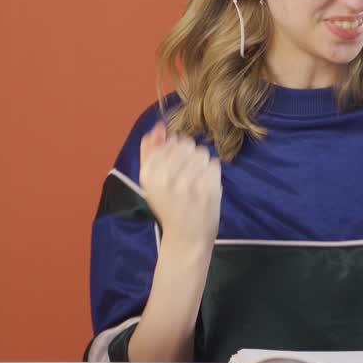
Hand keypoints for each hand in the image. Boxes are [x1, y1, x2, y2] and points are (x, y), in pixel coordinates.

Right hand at [139, 121, 221, 261]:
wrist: (186, 237)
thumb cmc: (168, 206)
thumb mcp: (150, 180)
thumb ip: (150, 150)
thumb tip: (158, 125)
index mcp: (148, 173)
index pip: (171, 141)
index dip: (176, 153)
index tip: (175, 170)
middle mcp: (165, 176)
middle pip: (187, 143)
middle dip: (189, 156)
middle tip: (186, 177)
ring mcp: (188, 182)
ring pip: (202, 152)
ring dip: (202, 163)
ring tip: (195, 182)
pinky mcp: (208, 187)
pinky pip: (214, 164)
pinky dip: (212, 173)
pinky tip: (205, 187)